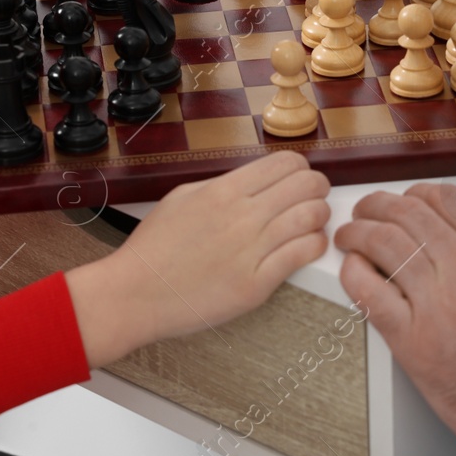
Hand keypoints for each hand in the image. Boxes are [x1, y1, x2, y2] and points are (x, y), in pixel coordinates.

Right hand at [65, 152, 329, 368]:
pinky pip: (303, 254)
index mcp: (224, 190)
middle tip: (313, 197)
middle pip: (307, 184)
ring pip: (311, 216)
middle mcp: (242, 215)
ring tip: (312, 223)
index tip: (299, 178)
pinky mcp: (256, 284)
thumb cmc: (154, 248)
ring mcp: (251, 250)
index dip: (300, 168)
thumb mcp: (182, 197)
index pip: (286, 163)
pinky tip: (307, 246)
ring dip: (319, 216)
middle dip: (317, 188)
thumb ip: (222, 185)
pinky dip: (314, 245)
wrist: (136, 293)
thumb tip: (256, 182)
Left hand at [336, 183, 455, 451]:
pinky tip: (351, 267)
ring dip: (358, 232)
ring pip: (383, 244)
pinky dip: (353, 272)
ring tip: (348, 234)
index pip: (445, 198)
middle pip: (408, 214)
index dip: (417, 194)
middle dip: (379, 205)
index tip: (407, 200)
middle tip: (367, 210)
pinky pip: (369, 293)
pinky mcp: (413, 340)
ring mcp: (438, 302)